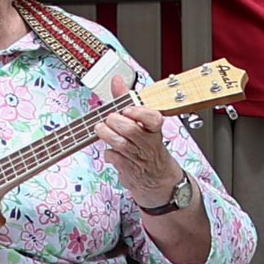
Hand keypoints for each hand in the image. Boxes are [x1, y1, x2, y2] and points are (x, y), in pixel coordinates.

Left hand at [97, 75, 187, 208]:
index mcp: (154, 130)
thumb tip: (117, 80)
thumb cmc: (148, 148)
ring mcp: (138, 158)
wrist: (161, 182)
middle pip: (130, 129)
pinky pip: (113, 158)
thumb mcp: (142, 124)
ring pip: (120, 143)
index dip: (139, 112)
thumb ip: (127, 101)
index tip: (128, 109)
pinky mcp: (129, 170)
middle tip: (109, 119)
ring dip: (106, 134)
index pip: (153, 118)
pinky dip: (108, 153)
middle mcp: (148, 144)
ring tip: (102, 130)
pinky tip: (110, 151)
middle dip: (115, 121)